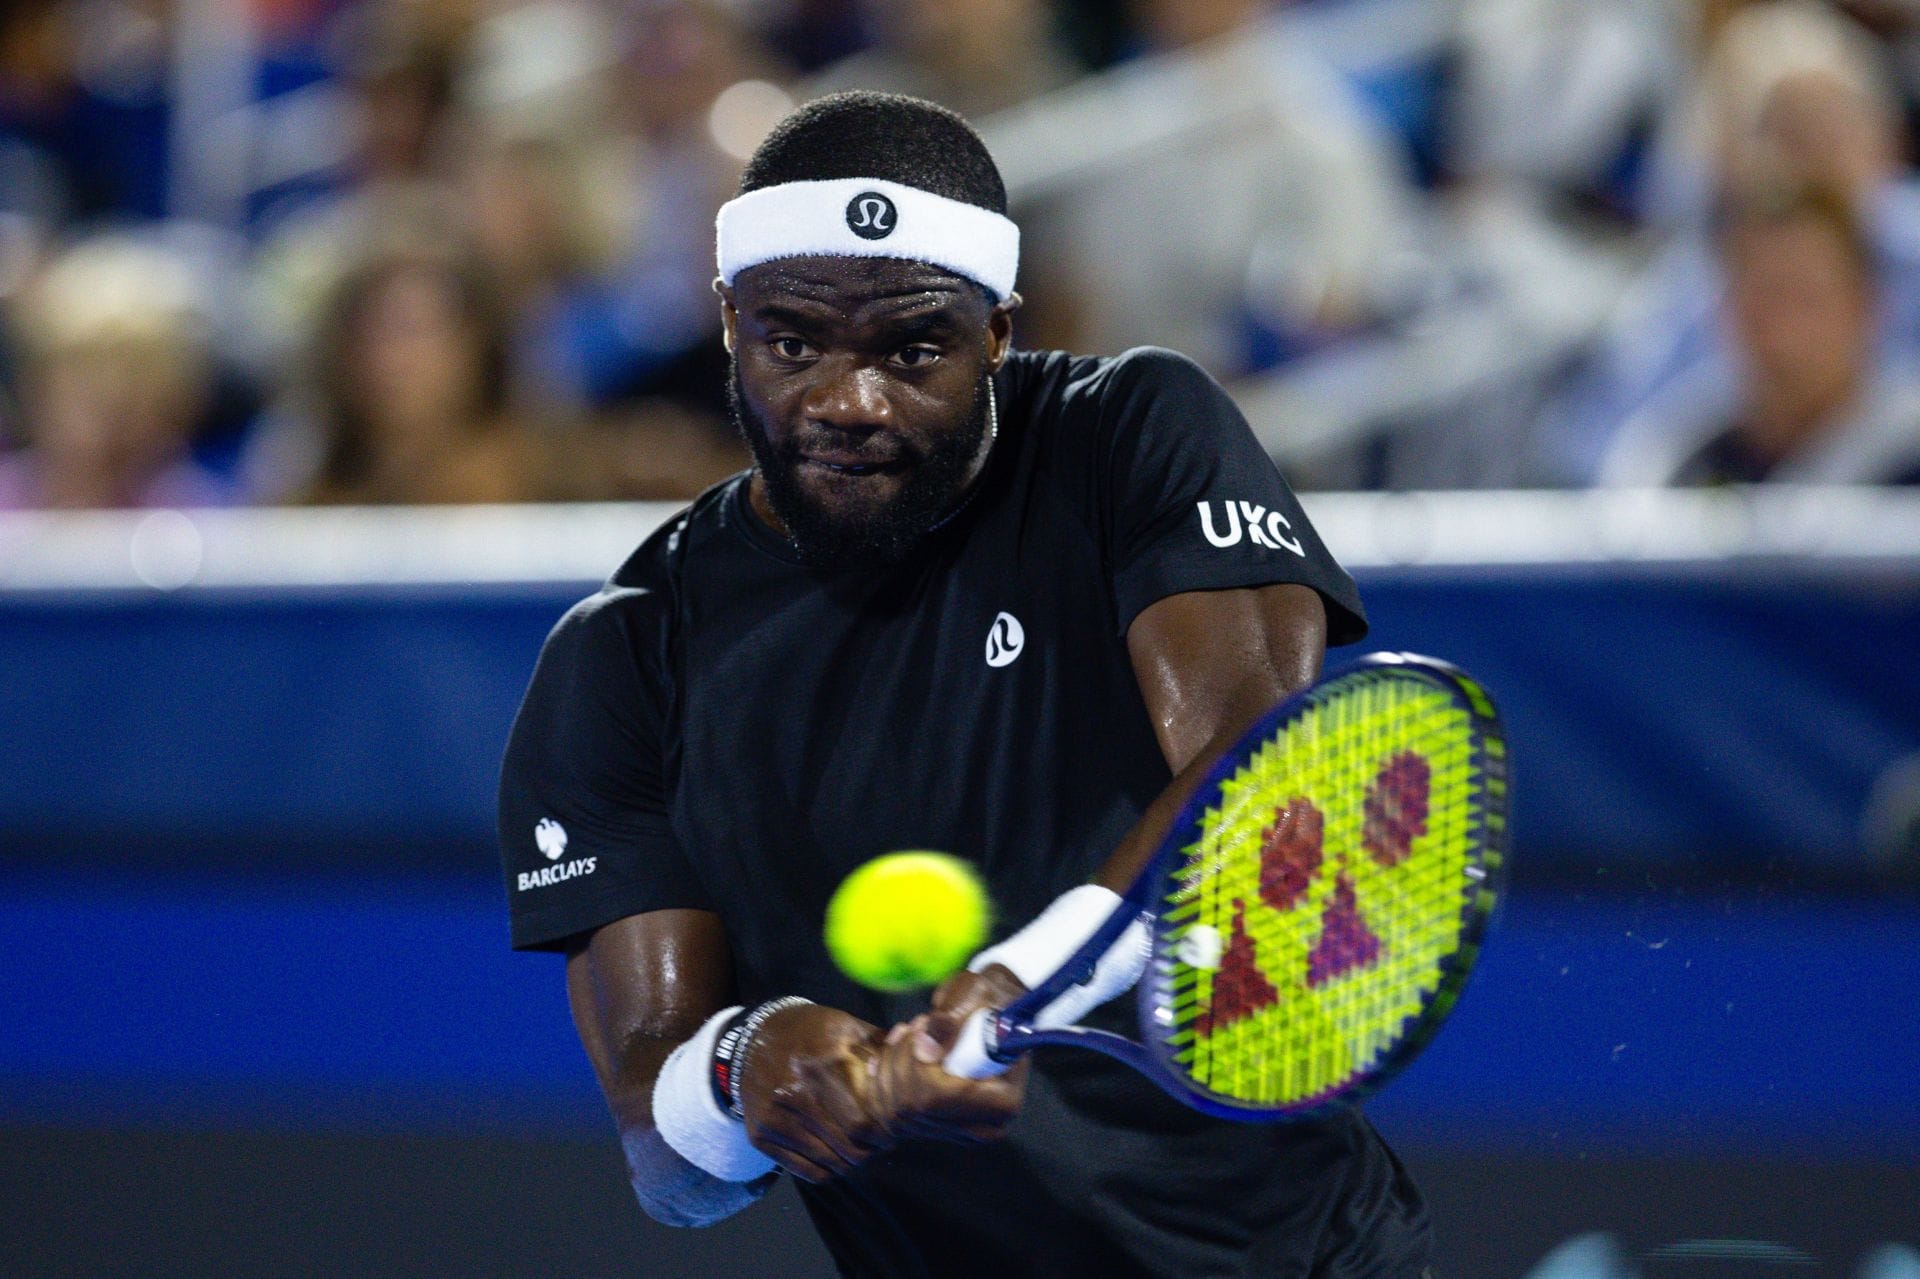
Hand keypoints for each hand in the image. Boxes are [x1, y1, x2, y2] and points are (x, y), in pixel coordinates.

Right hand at [736, 1004, 894, 1182]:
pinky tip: (837, 1154)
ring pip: (832, 1163)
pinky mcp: (761, 1136)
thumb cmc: (808, 1032)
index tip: (895, 1129)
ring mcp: (776, 1117)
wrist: (750, 1040)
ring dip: (853, 1161)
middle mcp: (798, 1092)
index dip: (887, 1131)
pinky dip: (829, 1169)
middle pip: (851, 1147)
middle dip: (873, 1148)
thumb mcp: (845, 1026)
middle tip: (881, 1141)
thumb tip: (917, 1066)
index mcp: (826, 1061)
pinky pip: (809, 1171)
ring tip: (861, 1147)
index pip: (866, 1121)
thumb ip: (881, 1049)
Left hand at [868, 964, 1029, 1143]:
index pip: (943, 1098)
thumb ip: (952, 1020)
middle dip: (901, 1061)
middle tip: (916, 1024)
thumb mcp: (975, 995)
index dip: (919, 1065)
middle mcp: (982, 1126)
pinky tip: (893, 1049)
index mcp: (1004, 1100)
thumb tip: (926, 1048)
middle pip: (915, 1108)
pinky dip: (882, 1077)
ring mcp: (954, 1130)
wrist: (986, 1011)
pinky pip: (888, 1111)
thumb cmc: (987, 999)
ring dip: (891, 1064)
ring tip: (910, 1031)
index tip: (921, 1027)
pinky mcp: (931, 1126)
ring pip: (895, 1110)